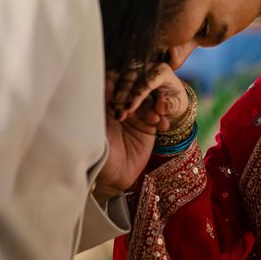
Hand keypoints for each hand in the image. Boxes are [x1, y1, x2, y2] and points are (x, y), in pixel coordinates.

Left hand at [95, 66, 190, 200]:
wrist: (110, 178)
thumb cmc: (97, 153)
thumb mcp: (98, 128)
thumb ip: (103, 104)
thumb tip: (108, 80)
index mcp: (106, 104)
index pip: (118, 87)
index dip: (127, 84)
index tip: (133, 83)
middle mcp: (121, 107)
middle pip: (136, 93)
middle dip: (143, 95)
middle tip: (144, 102)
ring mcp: (136, 118)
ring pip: (149, 104)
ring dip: (154, 107)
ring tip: (154, 117)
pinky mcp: (148, 129)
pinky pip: (158, 119)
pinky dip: (162, 120)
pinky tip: (163, 125)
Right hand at [111, 63, 189, 126]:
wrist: (169, 98)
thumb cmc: (174, 101)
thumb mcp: (178, 105)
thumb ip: (171, 105)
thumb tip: (161, 107)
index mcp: (162, 71)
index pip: (148, 81)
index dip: (138, 94)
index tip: (129, 108)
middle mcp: (147, 67)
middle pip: (131, 78)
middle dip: (123, 96)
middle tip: (119, 113)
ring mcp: (136, 70)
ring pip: (121, 80)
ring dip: (116, 97)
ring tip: (116, 114)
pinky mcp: (126, 76)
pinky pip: (115, 82)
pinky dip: (112, 95)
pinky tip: (112, 108)